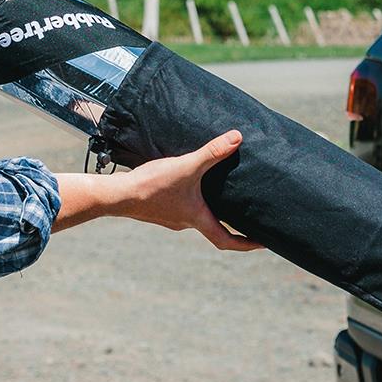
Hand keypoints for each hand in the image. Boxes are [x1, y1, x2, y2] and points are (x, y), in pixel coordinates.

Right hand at [52, 130, 260, 251]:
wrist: (116, 195)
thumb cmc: (152, 185)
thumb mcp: (186, 166)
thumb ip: (212, 152)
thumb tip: (237, 138)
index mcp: (198, 219)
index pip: (228, 241)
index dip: (248, 244)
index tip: (264, 242)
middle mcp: (186, 222)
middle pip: (215, 228)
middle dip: (233, 223)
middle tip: (251, 215)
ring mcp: (172, 217)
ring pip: (198, 216)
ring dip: (212, 209)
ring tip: (225, 194)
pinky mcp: (160, 207)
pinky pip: (183, 207)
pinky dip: (194, 200)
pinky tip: (191, 184)